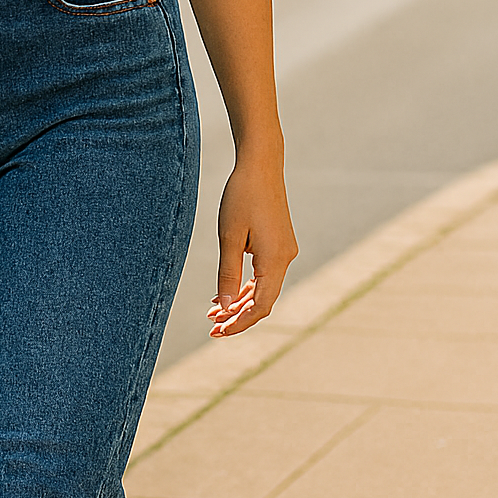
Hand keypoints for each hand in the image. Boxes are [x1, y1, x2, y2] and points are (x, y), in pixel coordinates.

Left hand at [207, 156, 297, 336]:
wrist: (261, 165)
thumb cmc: (242, 196)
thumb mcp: (229, 237)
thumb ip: (227, 273)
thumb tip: (225, 307)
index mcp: (274, 260)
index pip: (260, 305)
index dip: (240, 322)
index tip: (218, 332)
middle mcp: (285, 258)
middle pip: (263, 300)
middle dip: (238, 315)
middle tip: (212, 327)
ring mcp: (285, 250)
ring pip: (264, 287)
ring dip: (241, 301)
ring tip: (215, 312)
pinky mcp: (280, 242)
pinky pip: (265, 272)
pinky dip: (247, 284)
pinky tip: (229, 292)